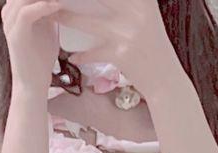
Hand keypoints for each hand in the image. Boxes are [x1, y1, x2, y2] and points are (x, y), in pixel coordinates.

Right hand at [1, 0, 62, 88]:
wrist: (33, 85)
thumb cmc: (40, 60)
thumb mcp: (47, 29)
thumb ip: (48, 12)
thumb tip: (57, 0)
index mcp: (15, 11)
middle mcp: (9, 14)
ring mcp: (10, 24)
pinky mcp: (15, 35)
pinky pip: (26, 13)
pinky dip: (42, 7)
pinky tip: (57, 5)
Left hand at [54, 0, 178, 97]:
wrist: (166, 79)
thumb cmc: (154, 47)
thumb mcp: (148, 16)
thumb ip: (134, 2)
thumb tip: (105, 0)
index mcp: (142, 0)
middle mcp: (137, 12)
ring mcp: (128, 33)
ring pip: (88, 22)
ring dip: (66, 17)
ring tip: (52, 14)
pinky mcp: (121, 54)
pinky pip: (94, 52)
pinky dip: (82, 55)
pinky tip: (73, 56)